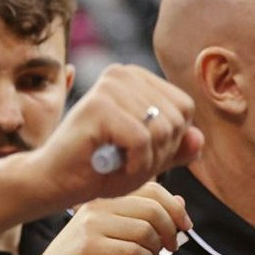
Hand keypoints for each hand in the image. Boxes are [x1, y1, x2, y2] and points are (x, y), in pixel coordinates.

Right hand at [29, 183, 189, 254]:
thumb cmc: (85, 254)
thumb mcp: (114, 228)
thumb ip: (145, 213)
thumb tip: (180, 201)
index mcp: (105, 197)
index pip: (152, 189)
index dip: (175, 207)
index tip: (184, 226)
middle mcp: (98, 206)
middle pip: (152, 209)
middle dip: (170, 229)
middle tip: (173, 246)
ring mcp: (93, 226)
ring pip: (145, 230)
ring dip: (158, 247)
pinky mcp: (91, 248)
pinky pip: (133, 250)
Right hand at [33, 65, 199, 202]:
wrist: (56, 182)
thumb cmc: (99, 169)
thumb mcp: (147, 158)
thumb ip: (175, 146)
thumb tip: (199, 138)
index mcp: (135, 77)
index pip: (185, 108)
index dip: (172, 141)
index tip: (140, 154)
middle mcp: (122, 72)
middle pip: (176, 120)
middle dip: (160, 154)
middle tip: (127, 163)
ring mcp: (109, 86)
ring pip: (161, 131)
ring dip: (146, 162)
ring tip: (118, 164)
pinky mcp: (100, 105)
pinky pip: (142, 141)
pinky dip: (134, 165)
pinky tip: (112, 166)